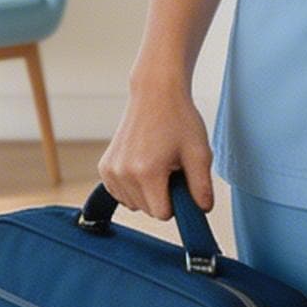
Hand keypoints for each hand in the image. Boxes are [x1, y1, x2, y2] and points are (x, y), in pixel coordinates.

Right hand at [98, 68, 215, 220]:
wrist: (155, 93)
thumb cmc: (179, 118)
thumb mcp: (199, 152)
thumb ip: (202, 186)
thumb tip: (202, 210)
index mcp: (147, 172)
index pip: (163, 214)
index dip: (177, 201)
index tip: (181, 181)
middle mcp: (123, 173)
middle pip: (148, 211)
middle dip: (162, 196)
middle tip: (170, 167)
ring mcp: (110, 170)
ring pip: (134, 205)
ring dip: (147, 193)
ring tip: (157, 163)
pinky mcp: (104, 167)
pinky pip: (121, 195)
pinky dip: (133, 188)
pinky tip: (143, 166)